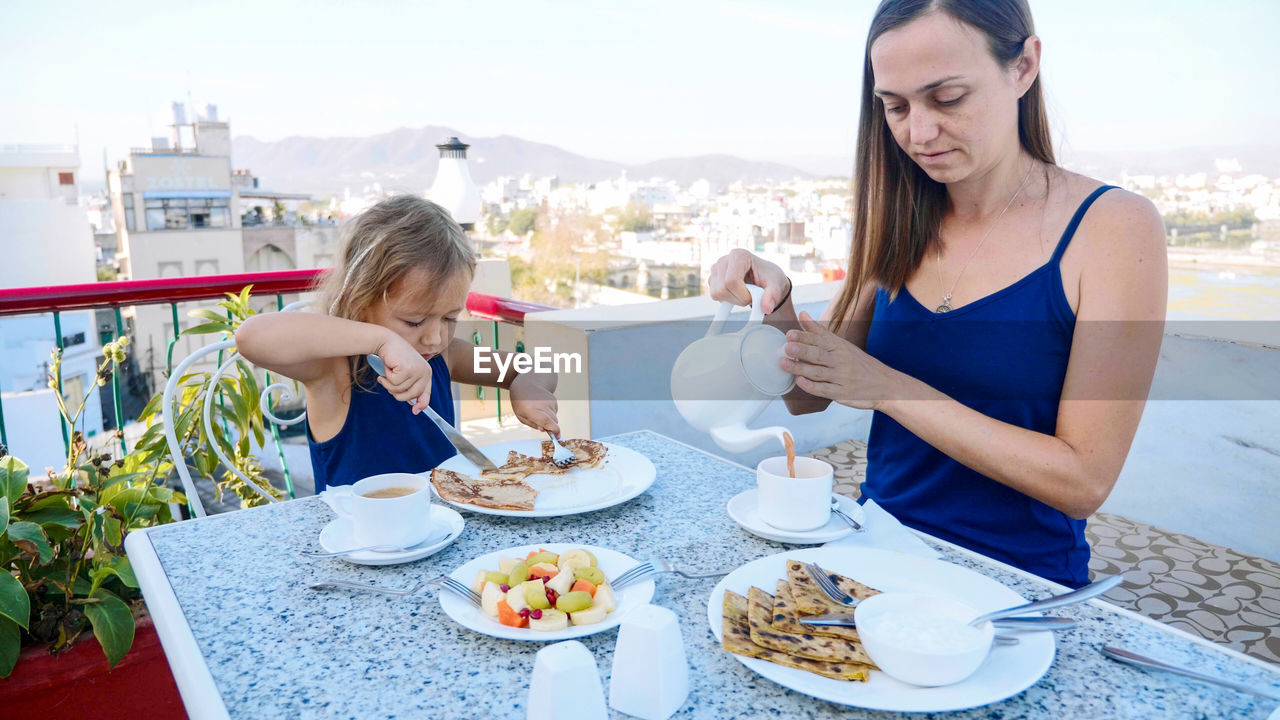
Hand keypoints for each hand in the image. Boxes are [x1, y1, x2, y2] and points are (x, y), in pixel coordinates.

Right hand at [374, 335, 432, 412]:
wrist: (387, 341)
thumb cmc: (395, 358)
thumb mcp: (405, 373)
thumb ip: (410, 387)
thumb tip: (414, 406)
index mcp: (426, 373)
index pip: (426, 394)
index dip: (421, 404)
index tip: (415, 411)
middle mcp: (425, 372)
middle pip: (410, 395)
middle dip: (396, 393)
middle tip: (389, 382)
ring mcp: (417, 370)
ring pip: (399, 390)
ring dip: (389, 383)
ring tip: (388, 371)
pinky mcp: (407, 369)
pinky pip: (393, 383)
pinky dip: (386, 377)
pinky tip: (387, 367)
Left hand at [508, 373, 559, 434]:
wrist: (526, 385)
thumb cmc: (521, 402)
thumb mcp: (521, 416)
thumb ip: (533, 424)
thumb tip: (544, 430)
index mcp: (532, 410)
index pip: (546, 421)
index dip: (553, 430)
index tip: (557, 437)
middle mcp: (543, 405)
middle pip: (553, 422)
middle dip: (550, 427)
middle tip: (542, 426)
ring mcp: (549, 402)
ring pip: (555, 418)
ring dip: (549, 420)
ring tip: (539, 412)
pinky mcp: (554, 400)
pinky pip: (555, 412)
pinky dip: (550, 413)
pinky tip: (542, 408)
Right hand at [707, 248, 790, 313]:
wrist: (765, 278)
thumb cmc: (770, 278)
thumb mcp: (776, 285)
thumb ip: (772, 296)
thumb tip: (766, 308)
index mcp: (739, 255)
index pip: (731, 281)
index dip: (742, 294)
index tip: (753, 296)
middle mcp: (724, 260)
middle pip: (722, 288)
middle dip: (738, 298)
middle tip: (750, 296)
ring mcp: (716, 269)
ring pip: (716, 293)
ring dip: (732, 299)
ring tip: (744, 293)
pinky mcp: (712, 278)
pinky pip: (715, 295)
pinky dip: (727, 299)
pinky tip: (737, 293)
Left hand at [782, 312, 899, 409]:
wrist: (884, 384)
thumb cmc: (858, 363)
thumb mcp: (842, 344)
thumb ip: (819, 331)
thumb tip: (802, 314)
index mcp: (840, 347)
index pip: (820, 340)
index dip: (804, 337)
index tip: (789, 334)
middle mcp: (841, 361)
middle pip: (818, 354)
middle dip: (802, 350)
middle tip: (787, 347)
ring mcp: (841, 378)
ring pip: (818, 372)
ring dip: (800, 368)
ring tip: (785, 363)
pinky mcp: (841, 394)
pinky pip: (823, 390)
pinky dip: (811, 386)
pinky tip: (799, 381)